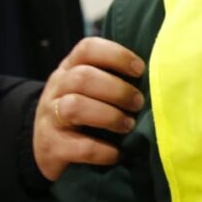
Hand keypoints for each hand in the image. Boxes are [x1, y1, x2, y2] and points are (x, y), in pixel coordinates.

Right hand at [33, 37, 145, 181]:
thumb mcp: (89, 89)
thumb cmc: (81, 113)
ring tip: (128, 125)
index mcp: (69, 68)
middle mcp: (56, 88)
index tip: (140, 69)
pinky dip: (103, 151)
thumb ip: (111, 78)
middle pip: (82, 78)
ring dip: (109, 116)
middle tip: (138, 103)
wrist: (45, 148)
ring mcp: (50, 117)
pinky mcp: (51, 146)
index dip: (116, 55)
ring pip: (75, 107)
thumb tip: (156, 77)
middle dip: (117, 90)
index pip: (87, 49)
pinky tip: (116, 153)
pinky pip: (80, 146)